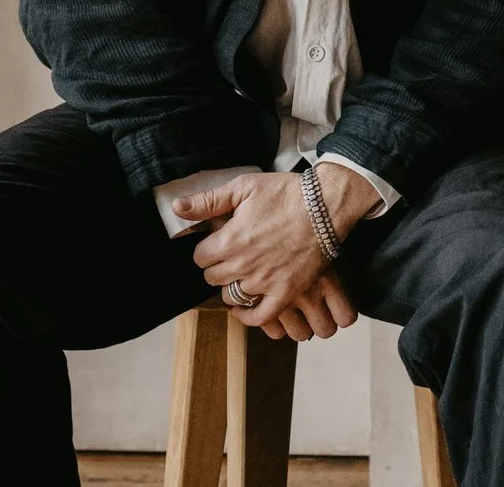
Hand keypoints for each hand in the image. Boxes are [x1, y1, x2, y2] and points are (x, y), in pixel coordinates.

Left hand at [175, 165, 382, 335]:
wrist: (326, 205)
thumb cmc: (286, 193)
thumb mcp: (244, 187)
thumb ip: (208, 201)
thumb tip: (178, 208)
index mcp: (230, 240)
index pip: (199, 258)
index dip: (207, 249)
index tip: (217, 242)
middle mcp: (243, 265)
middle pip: (213, 278)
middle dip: (217, 266)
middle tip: (230, 255)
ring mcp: (265, 282)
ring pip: (232, 296)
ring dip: (232, 286)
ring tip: (241, 274)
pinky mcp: (286, 292)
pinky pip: (259, 317)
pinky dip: (248, 317)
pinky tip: (244, 308)